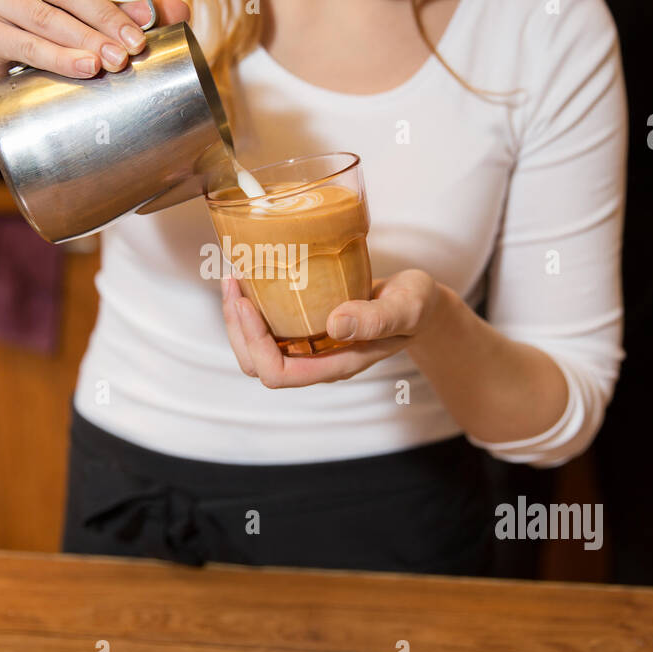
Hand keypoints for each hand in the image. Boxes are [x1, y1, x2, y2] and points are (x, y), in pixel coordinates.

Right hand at [0, 0, 191, 89]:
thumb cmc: (42, 26)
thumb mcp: (84, 12)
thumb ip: (126, 9)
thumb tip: (181, 11)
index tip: (137, 28)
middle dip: (105, 20)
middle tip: (134, 50)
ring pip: (45, 17)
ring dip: (86, 42)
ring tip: (116, 64)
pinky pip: (26, 45)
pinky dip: (60, 59)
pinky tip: (85, 69)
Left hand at [220, 270, 445, 387]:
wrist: (419, 304)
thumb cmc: (415, 306)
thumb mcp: (405, 308)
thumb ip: (376, 320)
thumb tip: (335, 325)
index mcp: (336, 364)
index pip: (280, 373)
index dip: (255, 343)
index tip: (247, 302)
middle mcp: (316, 360)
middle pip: (258, 364)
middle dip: (237, 328)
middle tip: (232, 282)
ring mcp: (309, 346)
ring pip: (256, 348)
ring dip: (238, 318)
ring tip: (233, 278)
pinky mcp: (305, 328)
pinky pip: (267, 328)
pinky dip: (252, 307)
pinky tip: (250, 279)